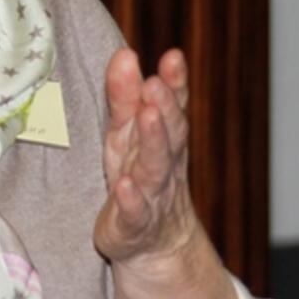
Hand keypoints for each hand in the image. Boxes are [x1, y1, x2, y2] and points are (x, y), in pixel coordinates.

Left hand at [93, 47, 196, 270]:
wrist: (152, 245)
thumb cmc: (135, 177)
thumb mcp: (126, 134)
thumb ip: (125, 96)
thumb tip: (124, 54)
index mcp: (159, 138)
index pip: (171, 106)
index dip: (175, 83)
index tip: (173, 57)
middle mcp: (161, 164)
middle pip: (168, 133)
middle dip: (165, 106)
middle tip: (156, 82)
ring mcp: (150, 196)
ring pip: (154, 168)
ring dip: (153, 141)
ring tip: (149, 115)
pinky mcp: (132, 225)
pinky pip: (134, 212)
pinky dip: (130, 199)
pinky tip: (124, 185)